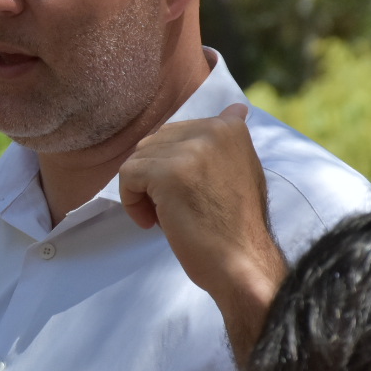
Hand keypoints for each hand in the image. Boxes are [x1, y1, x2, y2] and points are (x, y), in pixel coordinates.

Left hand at [119, 102, 286, 355]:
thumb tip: (235, 108)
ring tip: (169, 216)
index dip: (174, 167)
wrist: (241, 263)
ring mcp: (191, 148)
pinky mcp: (168, 171)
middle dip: (156, 178)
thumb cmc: (236, 227)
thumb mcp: (242, 170)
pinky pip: (127, 175)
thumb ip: (227, 141)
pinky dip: (132, 203)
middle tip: (178, 209)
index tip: (192, 195)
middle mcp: (213, 129)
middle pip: (154, 143)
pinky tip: (154, 223)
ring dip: (145, 192)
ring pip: (139, 159)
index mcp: (230, 127)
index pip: (177, 134)